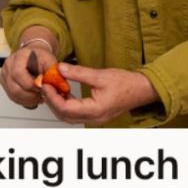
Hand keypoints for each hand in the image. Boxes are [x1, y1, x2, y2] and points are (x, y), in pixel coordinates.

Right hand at [0, 28, 58, 108]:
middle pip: (14, 87)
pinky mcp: (4, 82)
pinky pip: (12, 96)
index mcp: (19, 56)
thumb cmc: (40, 57)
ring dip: (28, 100)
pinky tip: (32, 98)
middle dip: (30, 95)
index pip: (18, 74)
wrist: (33, 54)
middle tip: (42, 95)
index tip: (42, 88)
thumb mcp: (50, 60)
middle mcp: (9, 65)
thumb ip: (52, 71)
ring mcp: (5, 74)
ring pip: (13, 94)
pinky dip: (23, 100)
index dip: (30, 84)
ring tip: (39, 97)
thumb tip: (54, 84)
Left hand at [42, 63, 158, 125]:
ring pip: (68, 116)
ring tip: (53, 87)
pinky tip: (64, 92)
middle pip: (64, 115)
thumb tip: (61, 69)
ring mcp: (94, 118)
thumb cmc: (126, 84)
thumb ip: (79, 73)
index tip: (46, 84)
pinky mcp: (95, 115)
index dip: (52, 97)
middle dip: (52, 101)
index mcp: (95, 110)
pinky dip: (67, 104)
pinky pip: (75, 113)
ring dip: (58, 103)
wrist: (142, 90)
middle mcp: (94, 118)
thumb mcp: (100, 75)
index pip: (66, 108)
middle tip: (45, 85)